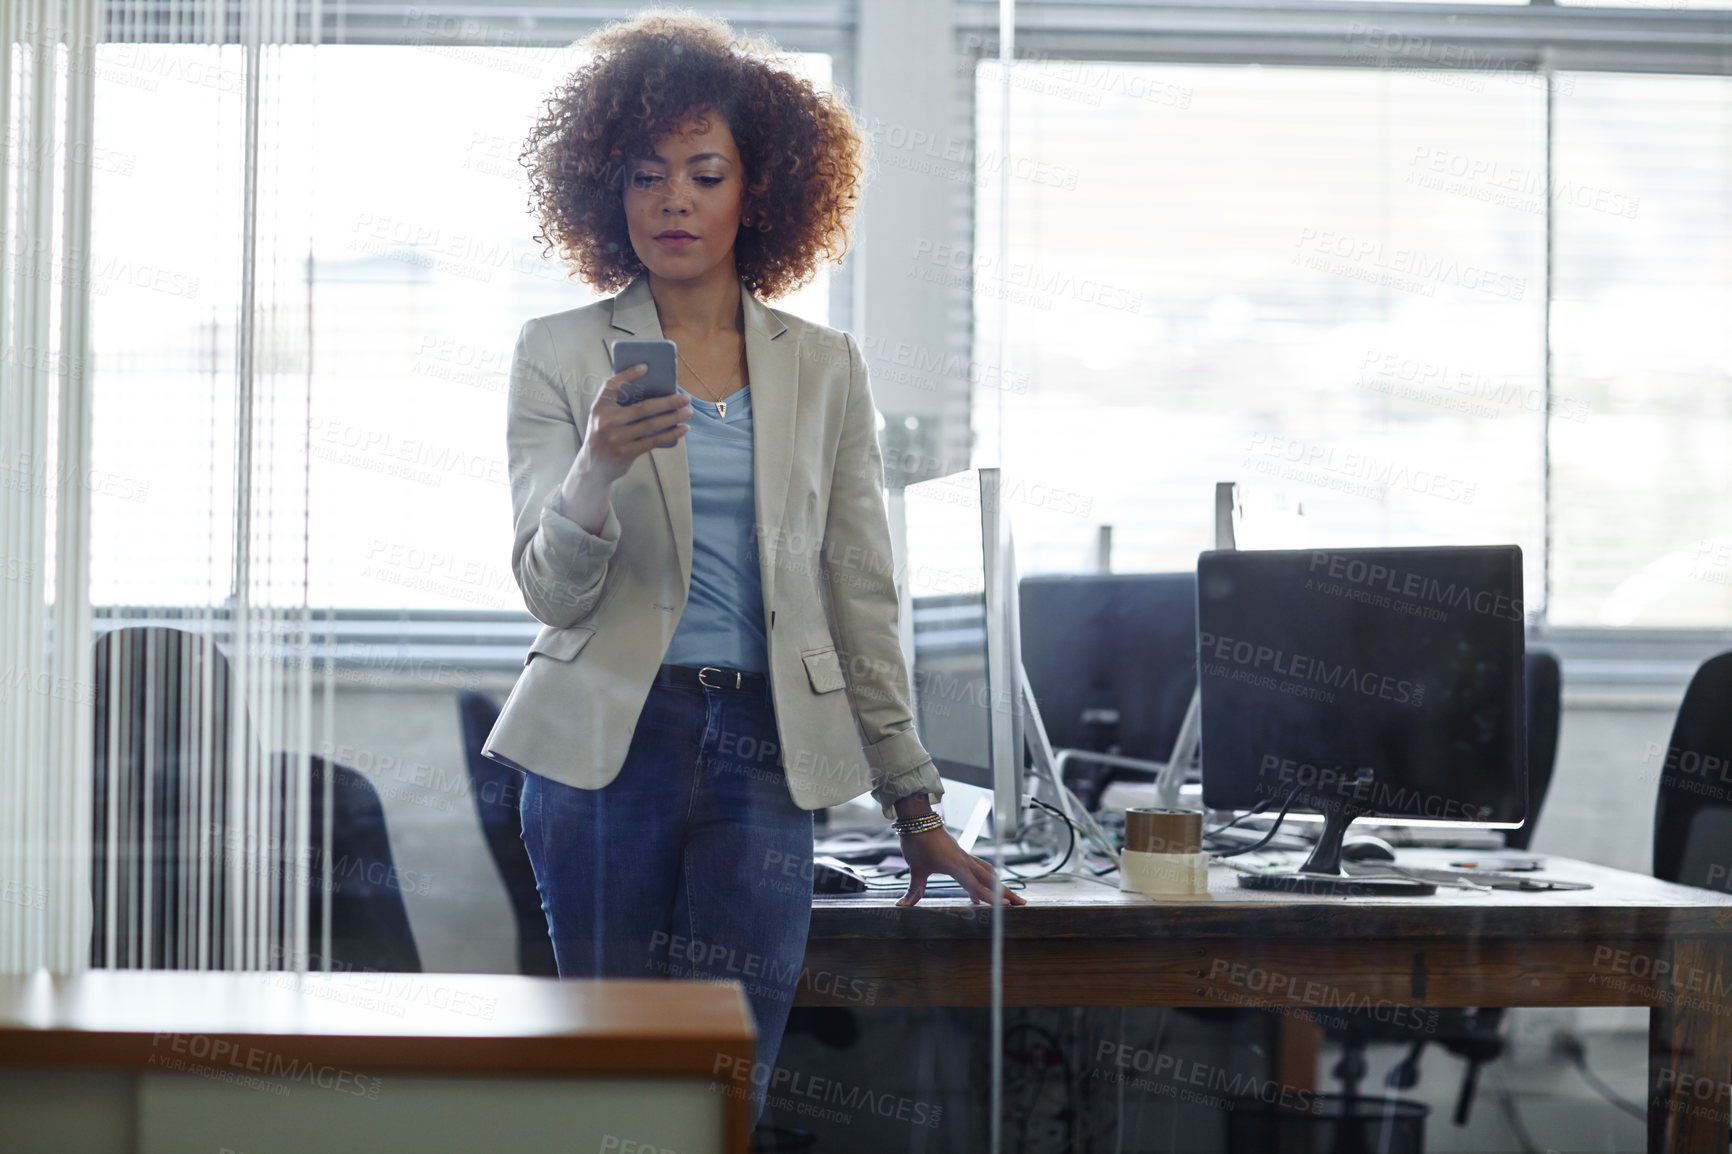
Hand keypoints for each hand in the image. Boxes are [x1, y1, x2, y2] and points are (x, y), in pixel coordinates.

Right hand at [574, 364, 691, 483]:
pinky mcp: (626, 452)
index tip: (646, 366)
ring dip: (673, 417)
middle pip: (642, 408)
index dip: (628, 374)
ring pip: (651, 424)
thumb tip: (655, 391)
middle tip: (685, 398)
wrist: (593, 467)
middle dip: (667, 402)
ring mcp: (616, 438)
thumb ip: (620, 404)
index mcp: (600, 407)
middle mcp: (606, 422)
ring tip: (688, 412)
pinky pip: (653, 441)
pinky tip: (682, 429)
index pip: (612, 385)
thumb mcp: (604, 416)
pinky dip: (670, 434)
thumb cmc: (605, 435)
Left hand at [895, 826, 1027, 906]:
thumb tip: (902, 905)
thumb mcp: (915, 868)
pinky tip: (980, 892)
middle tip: (1020, 904)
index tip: (1004, 906)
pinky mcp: (962, 854)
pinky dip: (986, 879)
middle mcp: (965, 861)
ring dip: (999, 885)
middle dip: (1006, 892)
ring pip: (988, 872)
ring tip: (1009, 897)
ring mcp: (965, 857)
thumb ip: (914, 889)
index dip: (991, 897)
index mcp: (956, 866)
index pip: (977, 886)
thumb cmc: (917, 843)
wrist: (918, 820)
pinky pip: (980, 868)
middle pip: (990, 879)